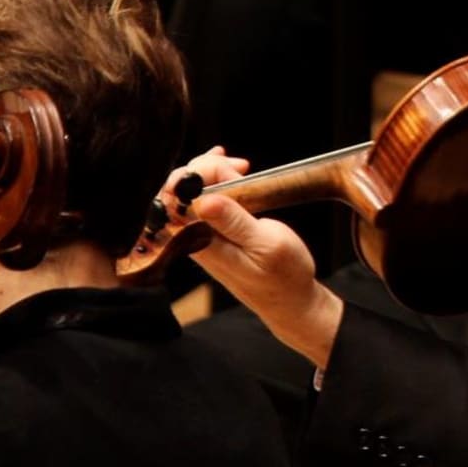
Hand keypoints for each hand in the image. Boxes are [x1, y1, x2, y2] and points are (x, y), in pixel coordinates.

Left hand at [171, 148, 342, 368]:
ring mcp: (201, 236)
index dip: (199, 171)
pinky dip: (217, 181)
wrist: (289, 301)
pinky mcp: (212, 234)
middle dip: (207, 167)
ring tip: (242, 167)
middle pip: (180, 189)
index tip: (232, 167)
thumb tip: (203, 199)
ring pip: (191, 192)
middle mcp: (194, 238)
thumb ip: (234, 221)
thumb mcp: (266, 243)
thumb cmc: (283, 276)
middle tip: (242, 166)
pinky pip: (203, 200)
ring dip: (214, 172)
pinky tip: (232, 171)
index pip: (178, 195)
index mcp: (201, 241)